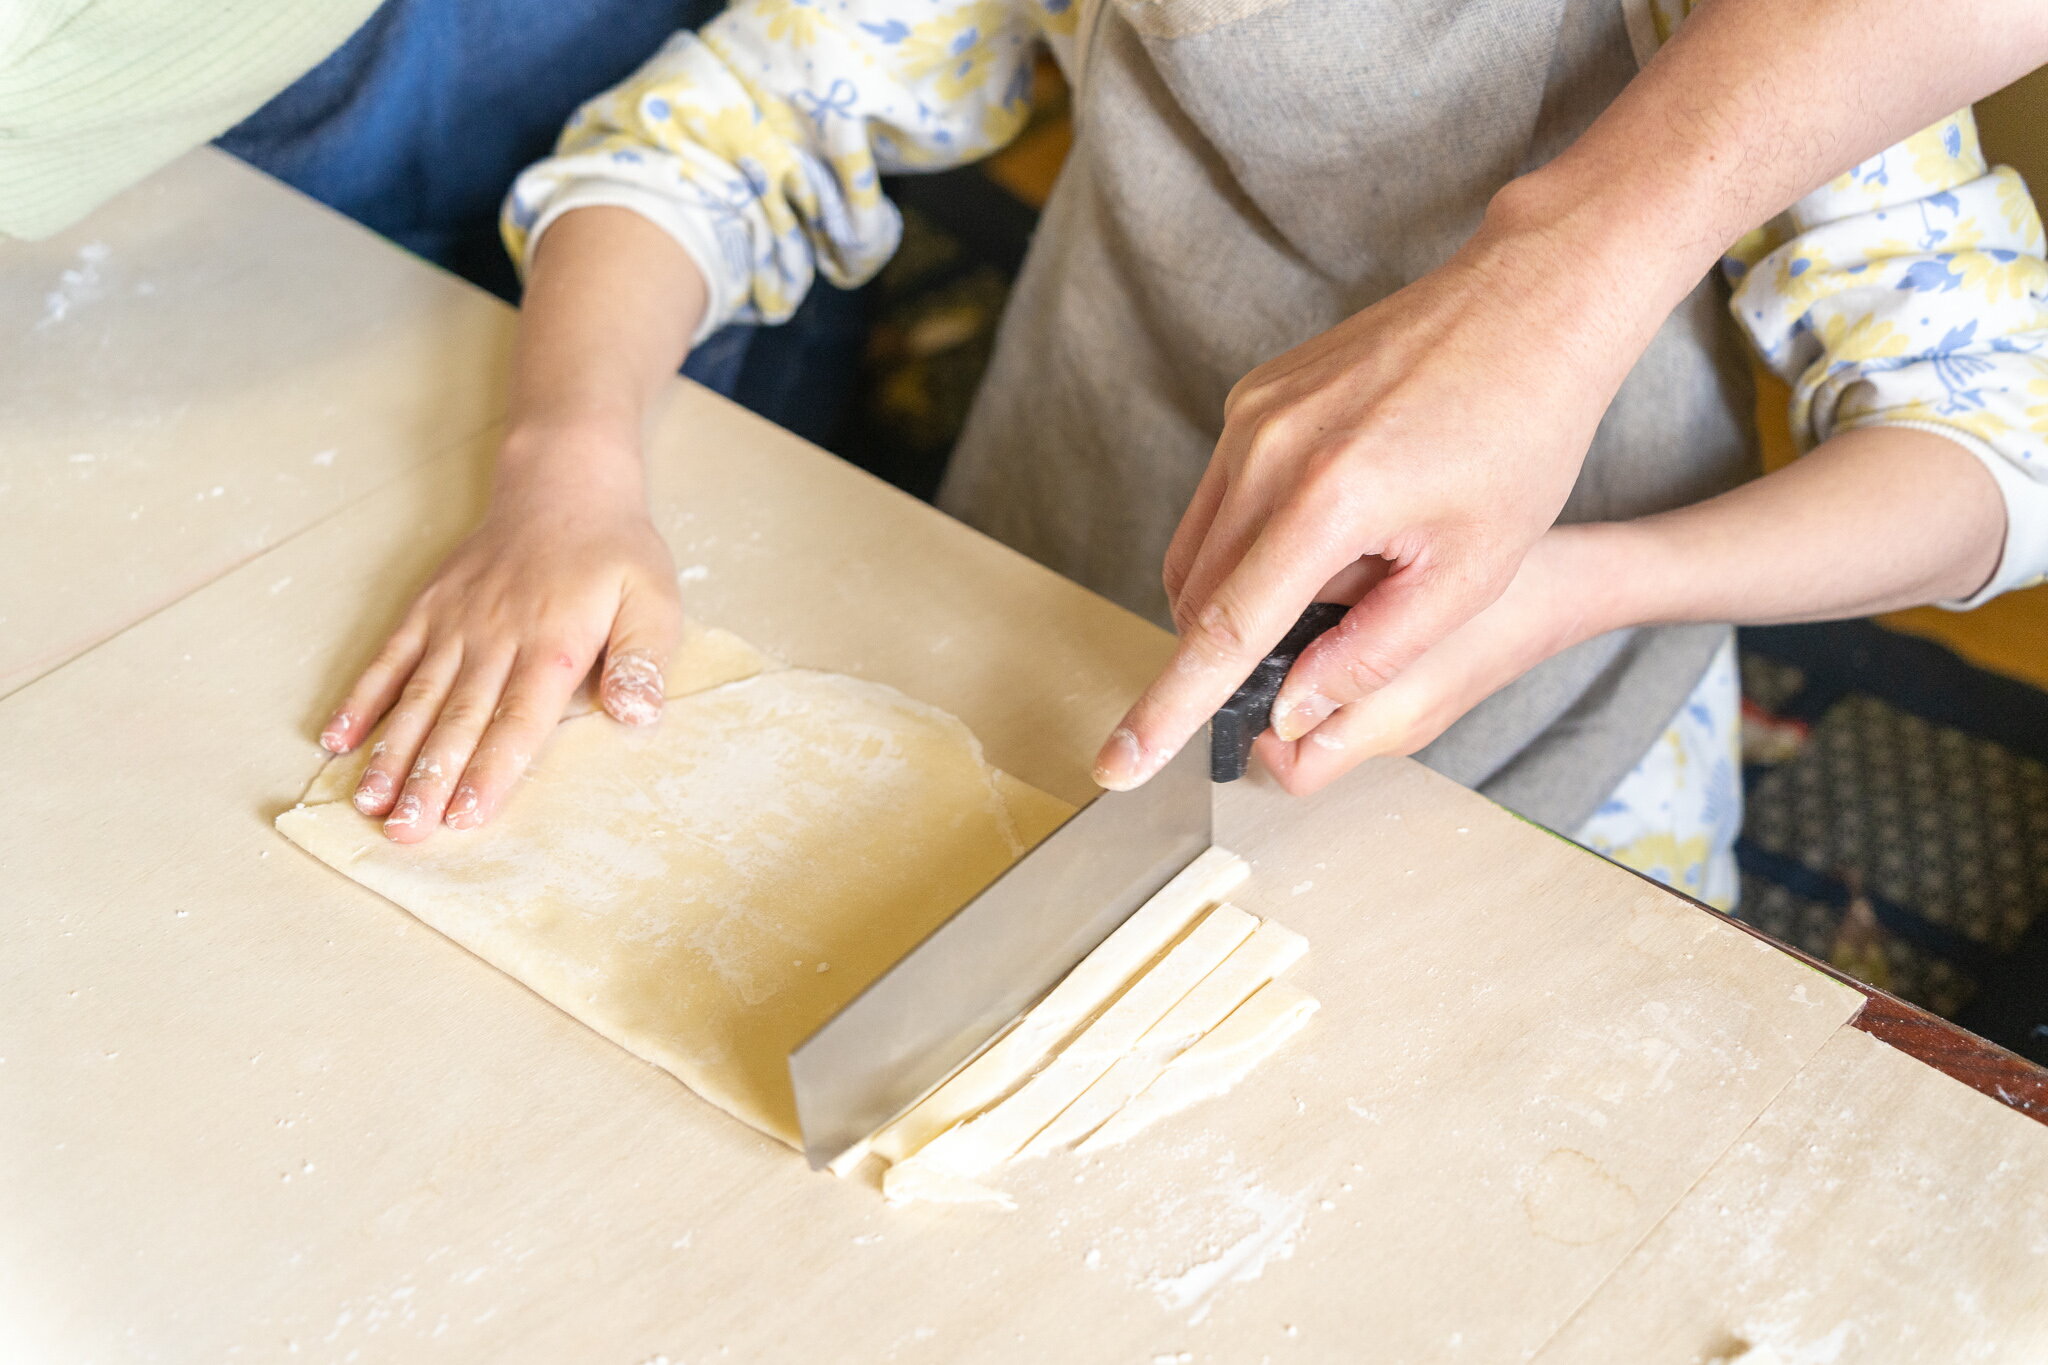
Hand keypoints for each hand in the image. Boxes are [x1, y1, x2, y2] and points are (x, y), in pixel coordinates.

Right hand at [316, 464, 680, 841]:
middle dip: (429, 779)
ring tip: (367, 801)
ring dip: (391, 751)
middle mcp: (495, 637)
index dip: (490, 769)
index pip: (518, 719)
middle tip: (404, 831)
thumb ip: (644, 657)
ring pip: (417, 696)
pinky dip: (362, 697)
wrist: (562, 482)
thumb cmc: (614, 550)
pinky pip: (389, 657)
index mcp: (554, 643)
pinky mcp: (428, 607)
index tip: (464, 815)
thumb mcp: (654, 596)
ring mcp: (454, 622)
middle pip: (458, 718)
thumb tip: (637, 716)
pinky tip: (337, 738)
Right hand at [1091, 187, 1678, 791]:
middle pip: (1198, 596)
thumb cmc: (1521, 435)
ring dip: (1247, 592)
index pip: (1222, 632)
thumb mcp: (1471, 573)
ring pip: (1199, 550)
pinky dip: (1258, 537)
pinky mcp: (1252, 396)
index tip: (1116, 763)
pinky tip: (1341, 520)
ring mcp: (1251, 413)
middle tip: (1321, 652)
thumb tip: (1288, 710)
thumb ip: (1372, 654)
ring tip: (1353, 571)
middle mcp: (1269, 448)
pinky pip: (1221, 497)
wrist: (1527, 303)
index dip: (1167, 709)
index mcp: (1328, 498)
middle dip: (1235, 647)